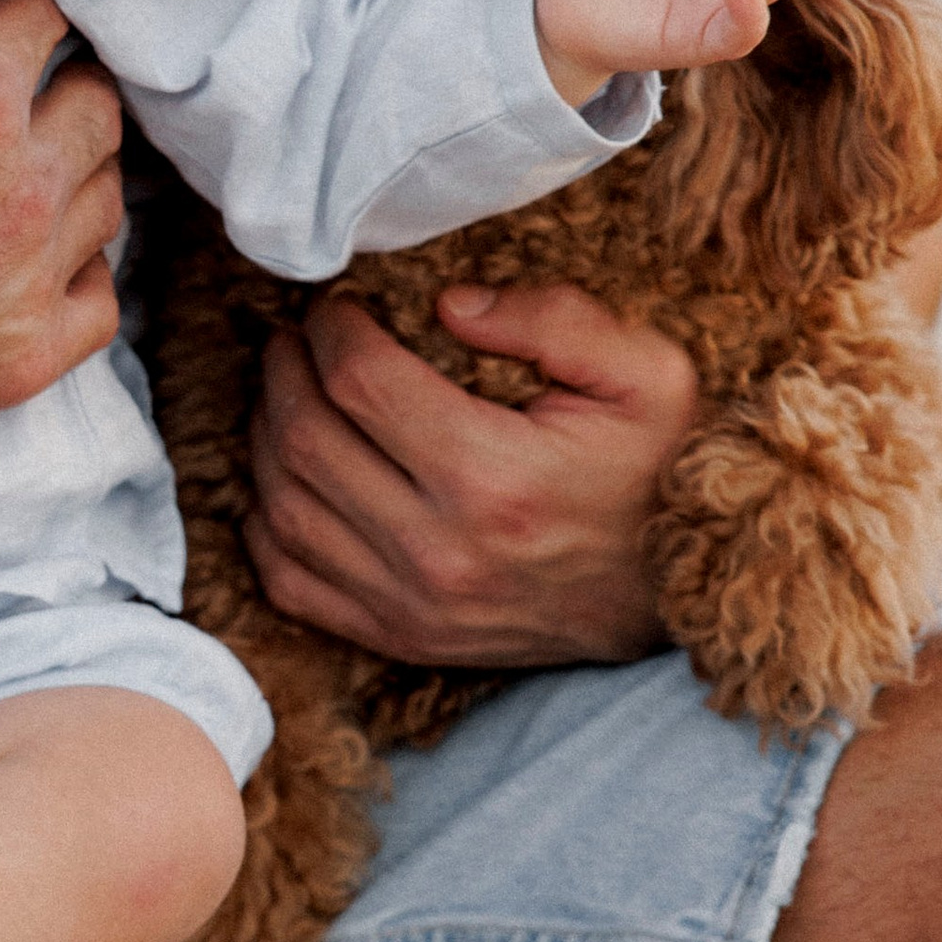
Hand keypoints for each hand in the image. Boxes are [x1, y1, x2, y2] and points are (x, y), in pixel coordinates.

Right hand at [0, 0, 128, 464]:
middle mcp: (20, 187)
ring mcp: (28, 279)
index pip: (46, 16)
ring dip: (79, 172)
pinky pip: (100, 301)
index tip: (7, 12)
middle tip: (22, 87)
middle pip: (97, 104)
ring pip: (108, 198)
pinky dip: (81, 273)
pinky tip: (40, 257)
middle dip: (65, 84)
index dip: (26, 6)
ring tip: (33, 163)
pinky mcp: (23, 359)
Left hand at [245, 277, 697, 669]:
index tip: (338, 306)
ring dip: (265, 436)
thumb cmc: (656, 471)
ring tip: (286, 392)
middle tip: (296, 338)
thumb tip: (449, 304)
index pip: (359, 381)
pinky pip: (291, 582)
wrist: (675, 594)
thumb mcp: (647, 375)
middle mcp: (437, 549)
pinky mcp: (400, 638)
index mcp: (491, 476)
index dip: (331, 328)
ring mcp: (411, 604)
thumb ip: (557, 319)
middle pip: (304, 439)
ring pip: (283, 507)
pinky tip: (285, 477)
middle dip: (285, 370)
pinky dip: (267, 526)